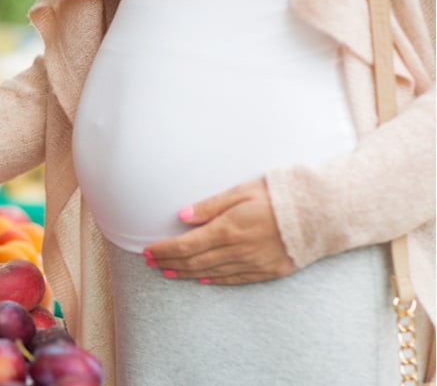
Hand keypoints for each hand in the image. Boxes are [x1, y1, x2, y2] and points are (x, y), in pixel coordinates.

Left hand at [142, 178, 295, 284]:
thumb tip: (182, 216)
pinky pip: (234, 279)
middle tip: (151, 263)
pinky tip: (202, 279)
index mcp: (228, 228)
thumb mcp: (242, 191)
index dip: (164, 250)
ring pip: (211, 272)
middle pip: (194, 261)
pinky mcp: (268, 271)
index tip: (148, 251)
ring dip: (186, 273)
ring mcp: (253, 263)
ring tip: (168, 272)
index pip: (186, 245)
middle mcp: (237, 250)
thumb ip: (210, 205)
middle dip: (169, 262)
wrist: (323, 212)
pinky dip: (214, 280)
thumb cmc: (281, 195)